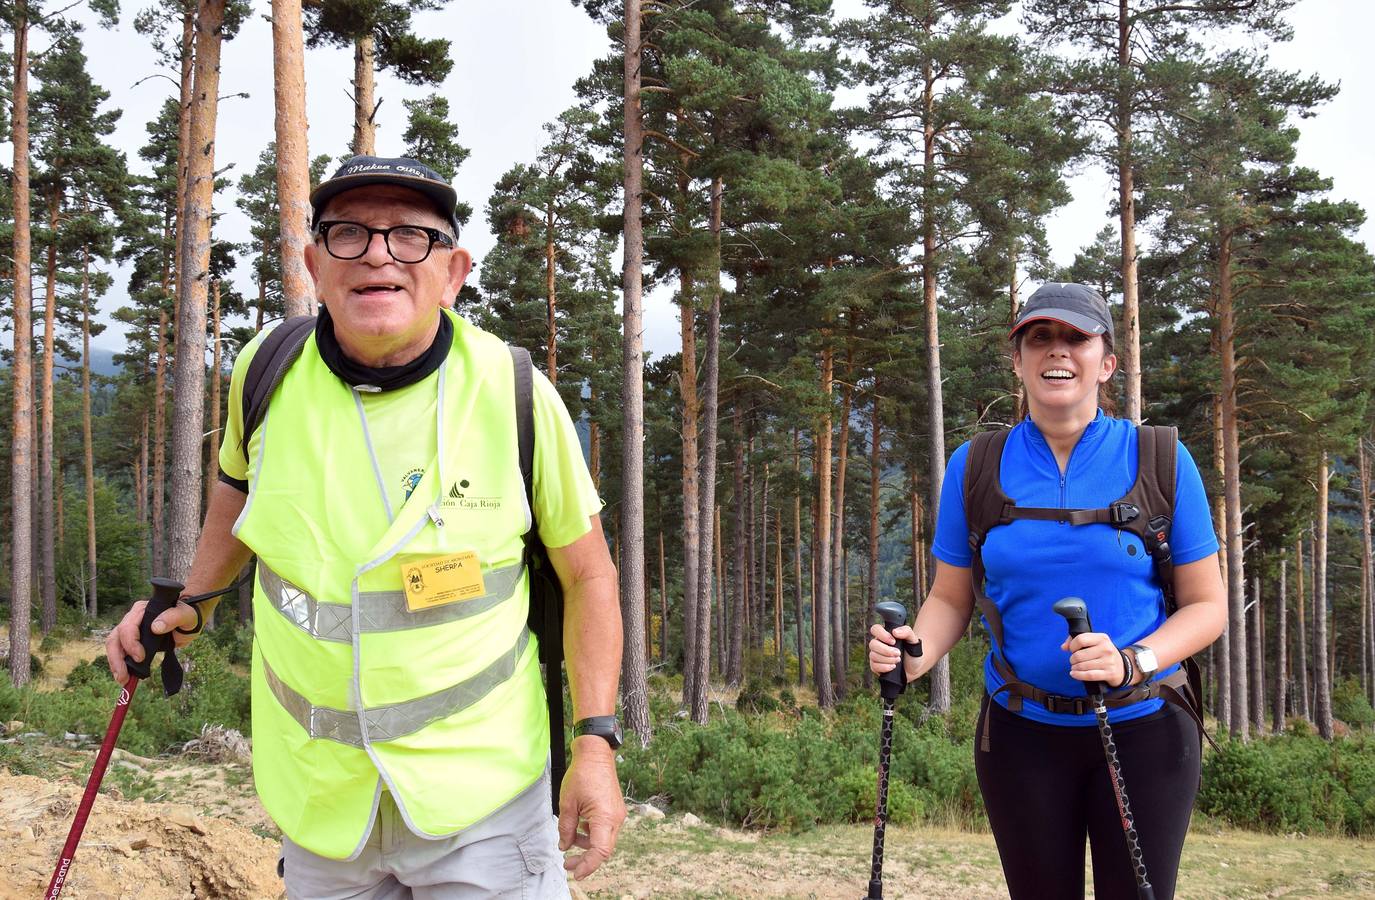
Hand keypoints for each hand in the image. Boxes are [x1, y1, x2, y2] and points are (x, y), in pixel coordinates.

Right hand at [105, 598, 203, 685]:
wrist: (185, 624)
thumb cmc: (186, 617)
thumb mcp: (186, 616)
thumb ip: (174, 617)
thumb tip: (155, 627)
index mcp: (142, 610)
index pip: (128, 626)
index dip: (131, 643)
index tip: (140, 658)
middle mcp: (131, 619)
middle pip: (116, 637)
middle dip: (116, 658)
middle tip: (123, 676)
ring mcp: (129, 630)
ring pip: (114, 646)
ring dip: (115, 664)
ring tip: (122, 679)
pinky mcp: (130, 641)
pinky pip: (119, 652)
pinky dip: (119, 665)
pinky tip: (125, 676)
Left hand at [557, 734, 625, 879]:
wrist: (596, 754)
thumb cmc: (582, 774)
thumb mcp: (567, 803)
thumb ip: (566, 828)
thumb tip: (564, 846)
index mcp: (605, 818)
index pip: (600, 852)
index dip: (588, 866)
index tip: (575, 872)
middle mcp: (615, 818)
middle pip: (604, 849)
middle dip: (586, 859)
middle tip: (567, 863)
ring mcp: (618, 814)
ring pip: (605, 840)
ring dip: (588, 846)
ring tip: (571, 841)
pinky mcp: (615, 809)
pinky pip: (606, 829)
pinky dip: (593, 834)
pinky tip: (581, 828)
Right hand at [869, 623, 921, 681]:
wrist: (916, 666)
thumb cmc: (913, 651)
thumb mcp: (913, 639)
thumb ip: (906, 631)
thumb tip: (894, 632)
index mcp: (885, 635)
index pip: (875, 629)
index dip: (882, 635)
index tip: (893, 642)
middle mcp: (878, 644)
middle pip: (872, 644)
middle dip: (886, 650)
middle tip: (898, 653)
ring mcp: (876, 655)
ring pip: (873, 656)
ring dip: (887, 659)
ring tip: (898, 660)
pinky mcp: (876, 667)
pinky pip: (874, 666)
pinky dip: (884, 667)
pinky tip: (893, 666)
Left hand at [1060, 632, 1126, 686]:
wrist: (1122, 667)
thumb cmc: (1103, 653)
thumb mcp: (1094, 642)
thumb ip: (1076, 640)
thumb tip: (1064, 647)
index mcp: (1102, 638)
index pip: (1080, 639)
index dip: (1072, 646)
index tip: (1072, 650)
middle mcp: (1106, 648)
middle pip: (1079, 655)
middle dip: (1072, 659)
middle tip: (1074, 661)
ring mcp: (1109, 661)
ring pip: (1082, 666)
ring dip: (1075, 668)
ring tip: (1075, 667)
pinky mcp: (1109, 673)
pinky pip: (1089, 675)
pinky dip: (1078, 675)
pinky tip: (1074, 674)